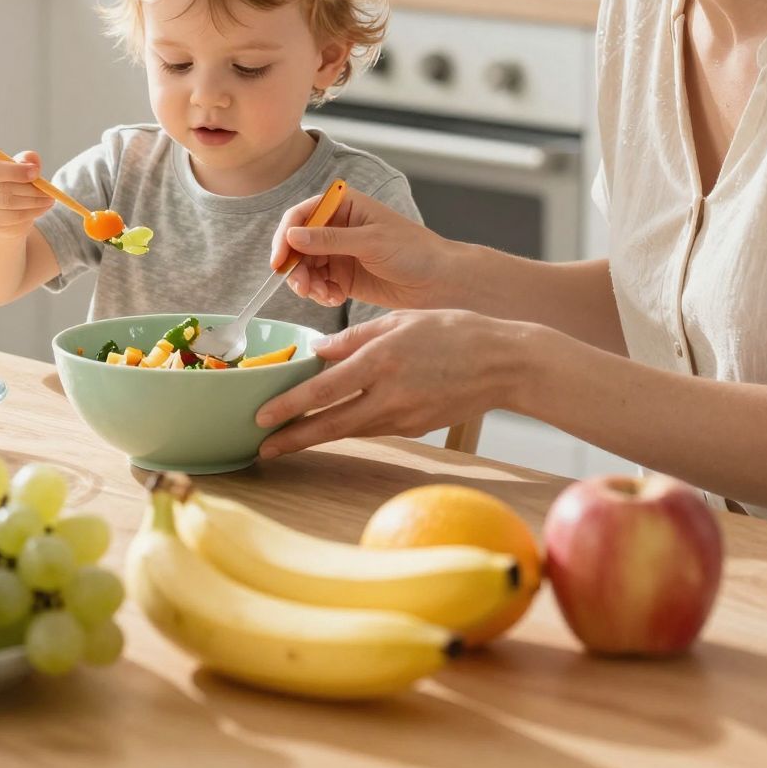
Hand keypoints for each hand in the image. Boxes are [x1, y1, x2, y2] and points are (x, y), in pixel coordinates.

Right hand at [0, 150, 50, 236]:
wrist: (5, 204)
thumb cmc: (13, 178)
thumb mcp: (19, 165)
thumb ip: (26, 159)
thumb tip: (32, 161)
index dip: (15, 171)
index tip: (36, 172)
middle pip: (3, 191)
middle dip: (31, 191)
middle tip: (49, 190)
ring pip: (11, 208)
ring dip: (35, 203)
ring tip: (49, 199)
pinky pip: (16, 220)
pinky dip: (33, 213)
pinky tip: (42, 207)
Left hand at [254, 310, 513, 457]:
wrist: (505, 364)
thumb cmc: (455, 331)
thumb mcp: (401, 319)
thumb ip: (356, 336)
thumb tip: (318, 351)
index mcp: (382, 359)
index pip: (324, 389)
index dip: (289, 406)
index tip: (262, 417)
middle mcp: (389, 393)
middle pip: (330, 424)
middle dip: (292, 438)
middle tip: (262, 448)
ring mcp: (404, 416)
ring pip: (349, 430)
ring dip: (316, 437)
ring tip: (287, 441)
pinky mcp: (416, 427)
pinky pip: (373, 428)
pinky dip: (349, 428)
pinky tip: (331, 427)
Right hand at [269, 188, 454, 310]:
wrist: (440, 282)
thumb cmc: (414, 251)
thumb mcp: (371, 242)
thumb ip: (330, 240)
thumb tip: (292, 236)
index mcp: (344, 205)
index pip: (302, 214)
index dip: (285, 236)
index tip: (279, 260)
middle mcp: (337, 227)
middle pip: (298, 244)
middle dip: (295, 266)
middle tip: (302, 288)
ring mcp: (339, 253)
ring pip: (306, 267)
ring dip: (308, 283)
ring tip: (323, 296)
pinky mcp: (344, 277)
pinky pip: (319, 284)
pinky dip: (321, 294)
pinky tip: (336, 299)